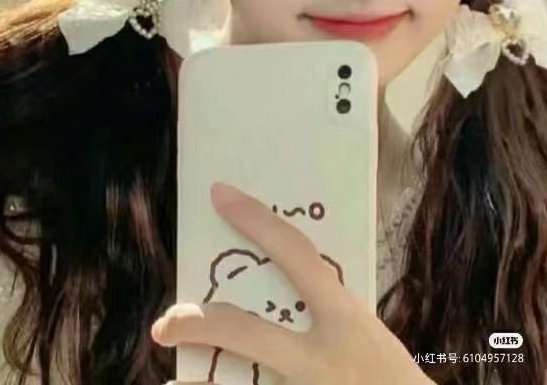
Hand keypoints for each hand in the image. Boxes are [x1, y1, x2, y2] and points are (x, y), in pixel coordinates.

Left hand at [151, 182, 432, 384]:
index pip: (297, 256)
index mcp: (347, 322)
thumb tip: (290, 285)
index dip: (257, 221)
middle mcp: (321, 361)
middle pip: (245, 333)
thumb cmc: (394, 378)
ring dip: (199, 383)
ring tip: (171, 377)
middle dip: (200, 324)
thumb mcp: (369, 335)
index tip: (220, 194)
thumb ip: (332, 311)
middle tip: (164, 324)